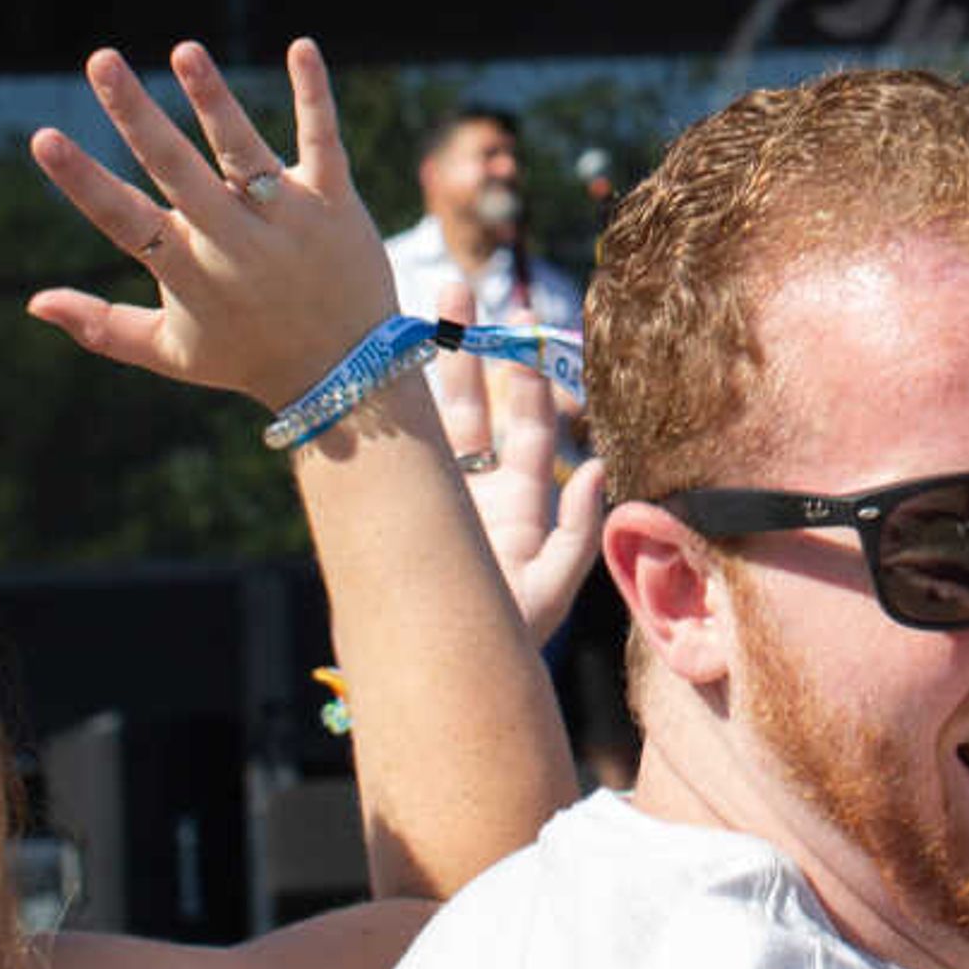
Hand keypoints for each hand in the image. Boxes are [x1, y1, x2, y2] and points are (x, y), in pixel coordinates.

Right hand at [24, 38, 398, 410]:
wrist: (347, 377)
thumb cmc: (248, 358)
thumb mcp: (169, 354)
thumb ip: (100, 325)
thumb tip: (33, 302)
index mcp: (187, 272)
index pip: (124, 219)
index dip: (82, 181)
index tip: (42, 137)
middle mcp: (233, 240)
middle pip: (177, 170)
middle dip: (136, 114)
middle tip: (100, 59)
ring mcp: (287, 218)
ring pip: (245, 151)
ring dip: (214, 99)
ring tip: (185, 50)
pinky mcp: (336, 201)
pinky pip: (325, 141)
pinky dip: (313, 95)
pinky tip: (300, 47)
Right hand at [424, 279, 605, 646]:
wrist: (436, 681)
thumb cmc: (502, 646)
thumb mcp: (548, 594)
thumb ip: (575, 534)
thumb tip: (594, 469)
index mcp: (516, 504)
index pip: (525, 428)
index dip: (528, 378)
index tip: (524, 325)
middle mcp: (472, 490)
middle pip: (472, 406)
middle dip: (470, 348)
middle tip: (460, 288)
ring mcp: (431, 493)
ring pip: (430, 416)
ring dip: (428, 362)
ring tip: (422, 305)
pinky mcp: (394, 506)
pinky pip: (393, 450)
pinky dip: (389, 408)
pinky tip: (375, 363)